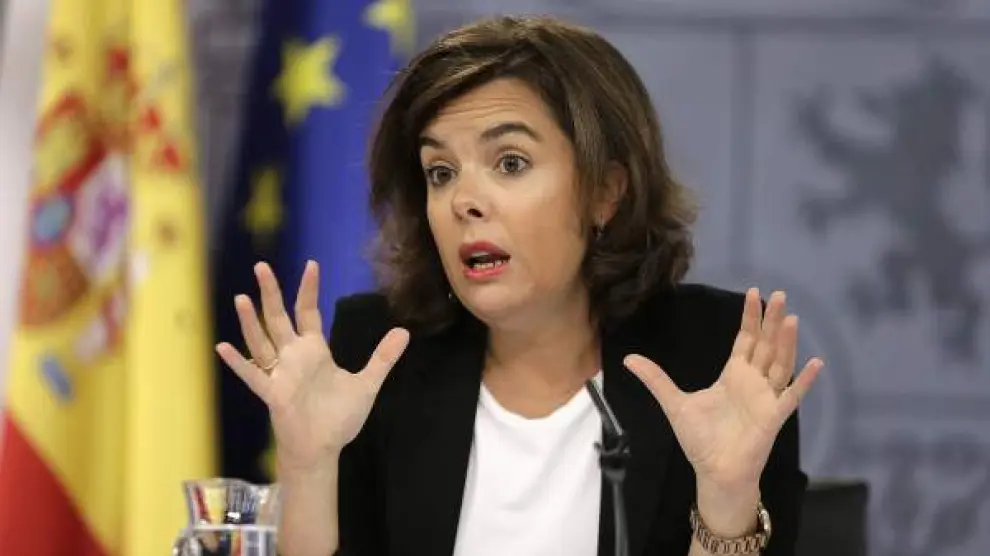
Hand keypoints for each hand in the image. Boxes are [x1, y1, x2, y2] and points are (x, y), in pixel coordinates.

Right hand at [216, 261, 409, 472]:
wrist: (323, 448)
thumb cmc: (339, 417)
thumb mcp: (367, 383)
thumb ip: (382, 357)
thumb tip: (404, 332)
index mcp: (314, 350)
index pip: (308, 312)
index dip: (308, 289)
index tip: (311, 264)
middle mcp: (293, 356)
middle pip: (278, 318)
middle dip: (270, 293)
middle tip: (261, 266)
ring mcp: (280, 374)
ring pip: (261, 341)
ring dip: (250, 321)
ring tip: (242, 298)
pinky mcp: (273, 394)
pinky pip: (253, 375)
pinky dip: (238, 362)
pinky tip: (222, 347)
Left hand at [624, 288, 821, 490]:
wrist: (714, 471)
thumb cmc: (700, 439)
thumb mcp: (674, 403)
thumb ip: (655, 379)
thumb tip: (628, 359)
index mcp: (733, 375)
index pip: (745, 340)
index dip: (750, 318)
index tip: (752, 293)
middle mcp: (753, 381)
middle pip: (765, 345)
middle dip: (771, 321)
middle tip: (779, 295)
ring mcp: (766, 397)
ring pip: (780, 363)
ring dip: (787, 343)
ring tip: (791, 319)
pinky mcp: (773, 416)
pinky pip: (792, 396)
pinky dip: (804, 381)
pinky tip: (815, 363)